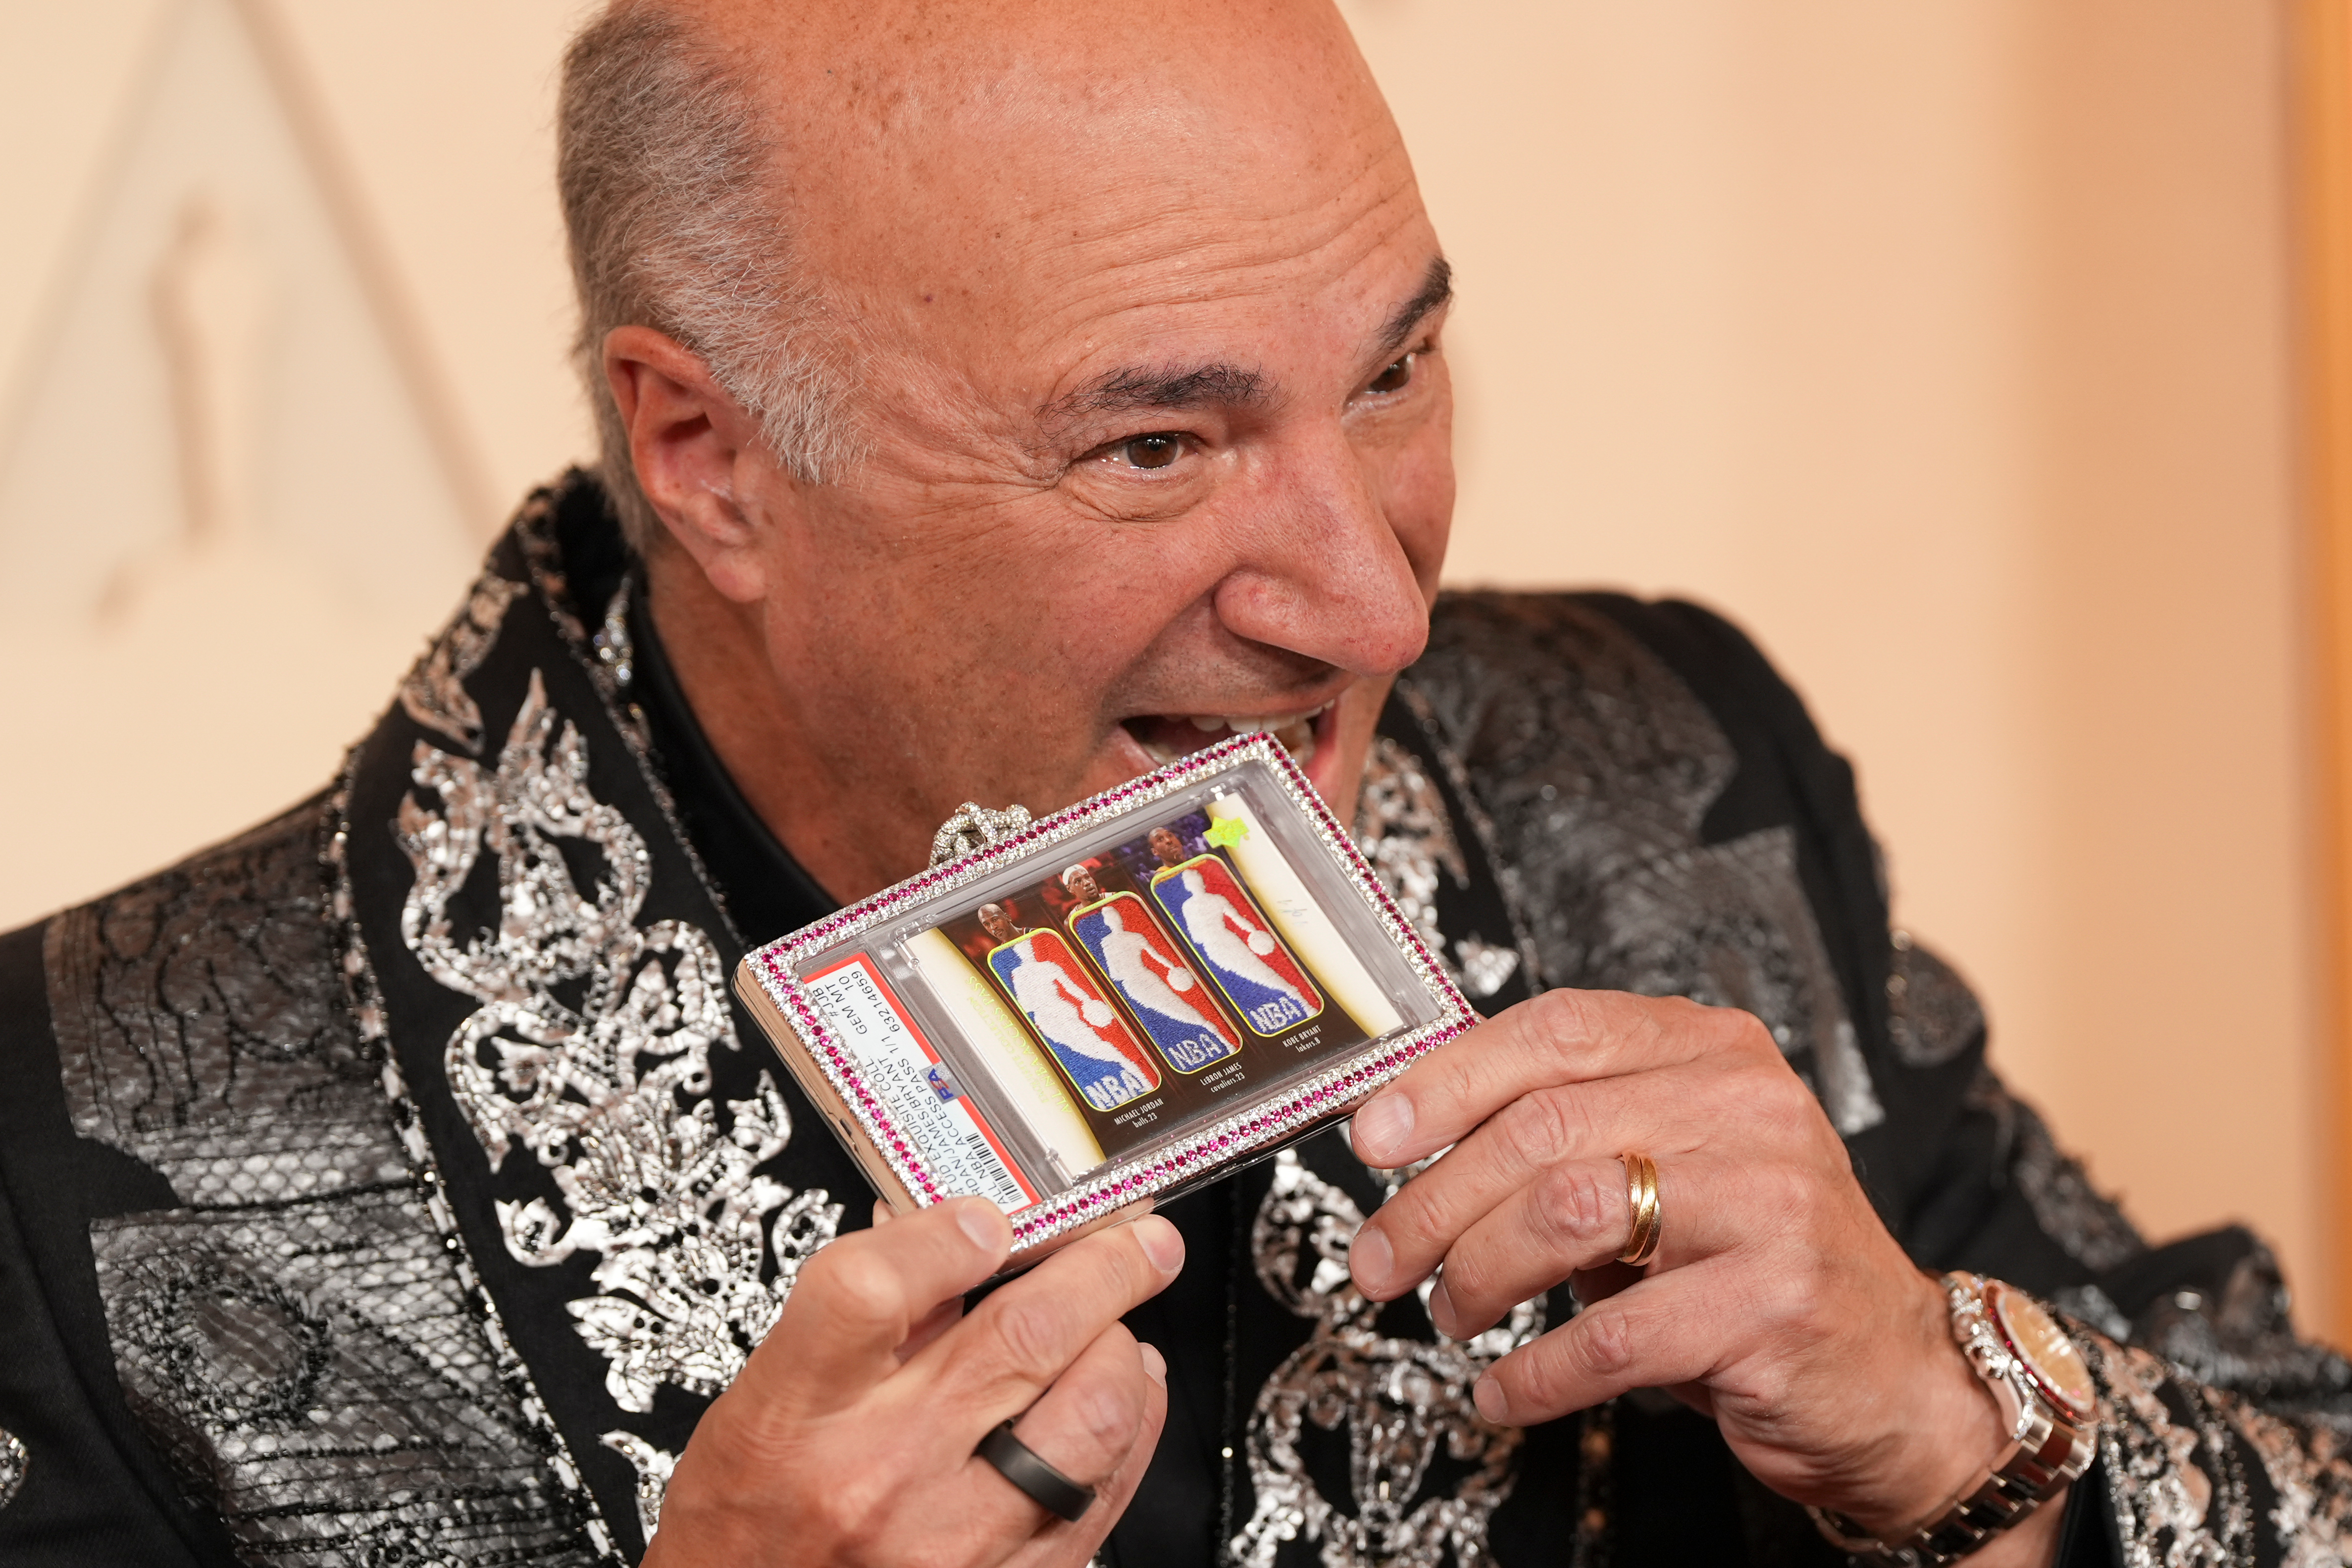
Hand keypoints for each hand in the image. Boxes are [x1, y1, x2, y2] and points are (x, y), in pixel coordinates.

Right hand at [646, 1198, 1181, 1565]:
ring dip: (1123, 1351)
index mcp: (799, 1418)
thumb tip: (956, 1235)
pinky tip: (1123, 1399)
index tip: (992, 1217)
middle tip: (1137, 1239)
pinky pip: (1103, 1496)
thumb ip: (866, 1319)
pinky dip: (1131, 1432)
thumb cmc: (748, 1526)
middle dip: (1104, 1268)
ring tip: (1120, 1327)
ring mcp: (950, 1542)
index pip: (875, 1291)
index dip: (947, 1234)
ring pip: (1092, 1415)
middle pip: (1020, 1338)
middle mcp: (879, 1477)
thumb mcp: (763, 1405)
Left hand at [1345, 990, 2065, 1562]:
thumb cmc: (1755, 1262)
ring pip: (1568, 1214)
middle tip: (1380, 1259)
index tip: (1372, 1138)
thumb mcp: (1670, 1165)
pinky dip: (1534, 1373)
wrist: (1897, 1375)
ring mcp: (1770, 1203)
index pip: (1556, 1031)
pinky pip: (1612, 1334)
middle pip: (1543, 1130)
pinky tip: (1503, 1393)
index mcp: (1713, 1051)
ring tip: (1450, 1312)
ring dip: (1478, 1273)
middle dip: (1434, 1202)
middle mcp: (1749, 1109)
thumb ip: (1571, 1131)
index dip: (1447, 1081)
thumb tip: (1416, 1135)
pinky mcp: (1774, 1305)